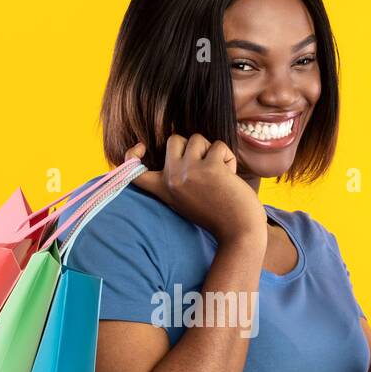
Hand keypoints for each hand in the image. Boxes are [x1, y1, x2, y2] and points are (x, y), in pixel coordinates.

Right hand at [122, 136, 265, 243]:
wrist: (239, 232)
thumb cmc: (217, 215)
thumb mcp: (186, 200)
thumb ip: (178, 178)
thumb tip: (180, 144)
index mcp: (164, 189)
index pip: (135, 172)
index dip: (131, 156)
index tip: (141, 147)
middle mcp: (171, 179)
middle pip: (174, 140)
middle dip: (193, 146)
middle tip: (204, 167)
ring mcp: (189, 172)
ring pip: (197, 139)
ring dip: (212, 152)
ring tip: (219, 174)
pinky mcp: (210, 168)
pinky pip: (219, 146)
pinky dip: (228, 158)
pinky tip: (230, 177)